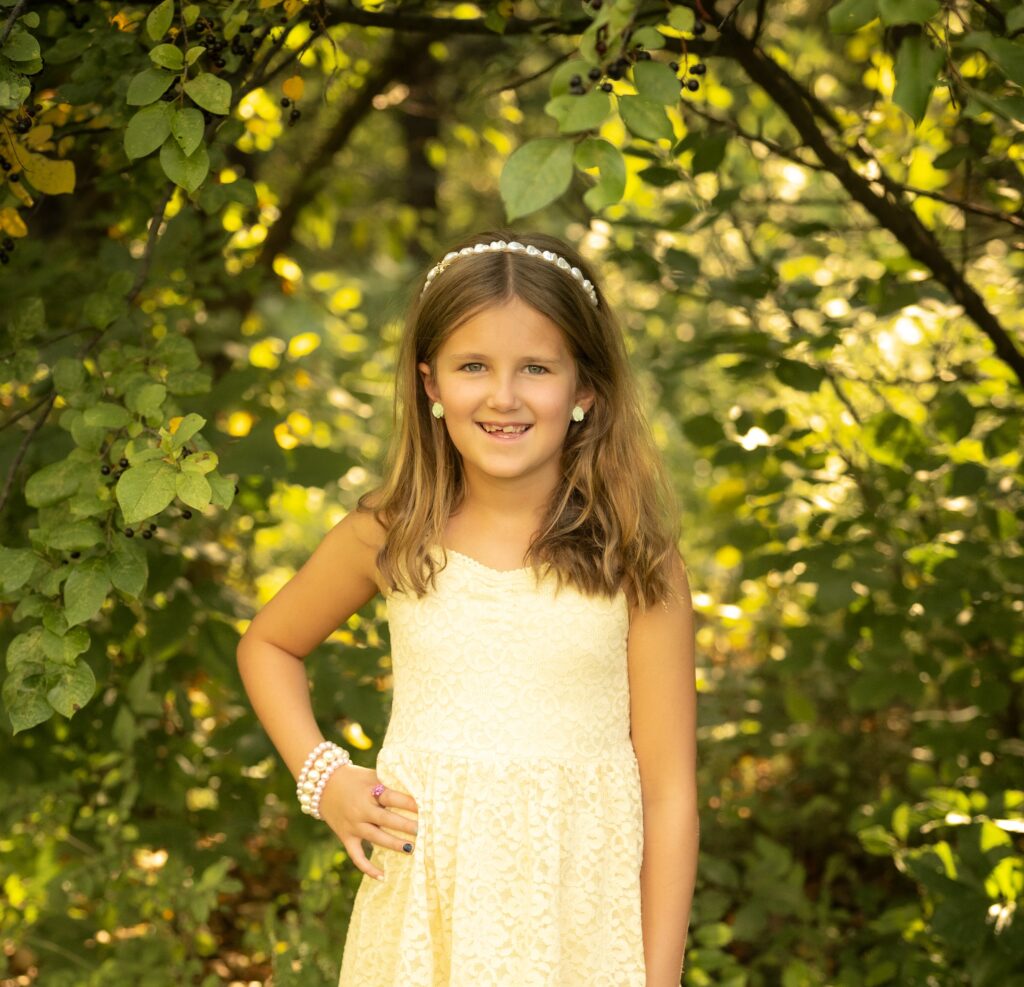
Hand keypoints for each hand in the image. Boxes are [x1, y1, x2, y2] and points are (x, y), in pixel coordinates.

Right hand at [318, 762, 418, 880]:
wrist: (322, 784)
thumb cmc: (356, 778)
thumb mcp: (372, 775)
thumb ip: (390, 783)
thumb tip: (418, 789)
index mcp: (369, 791)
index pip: (392, 797)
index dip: (409, 803)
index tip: (427, 808)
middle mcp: (361, 809)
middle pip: (386, 819)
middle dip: (406, 826)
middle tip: (424, 830)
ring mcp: (353, 825)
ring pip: (376, 838)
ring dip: (395, 844)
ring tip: (413, 849)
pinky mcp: (346, 837)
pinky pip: (356, 856)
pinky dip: (368, 868)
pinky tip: (383, 877)